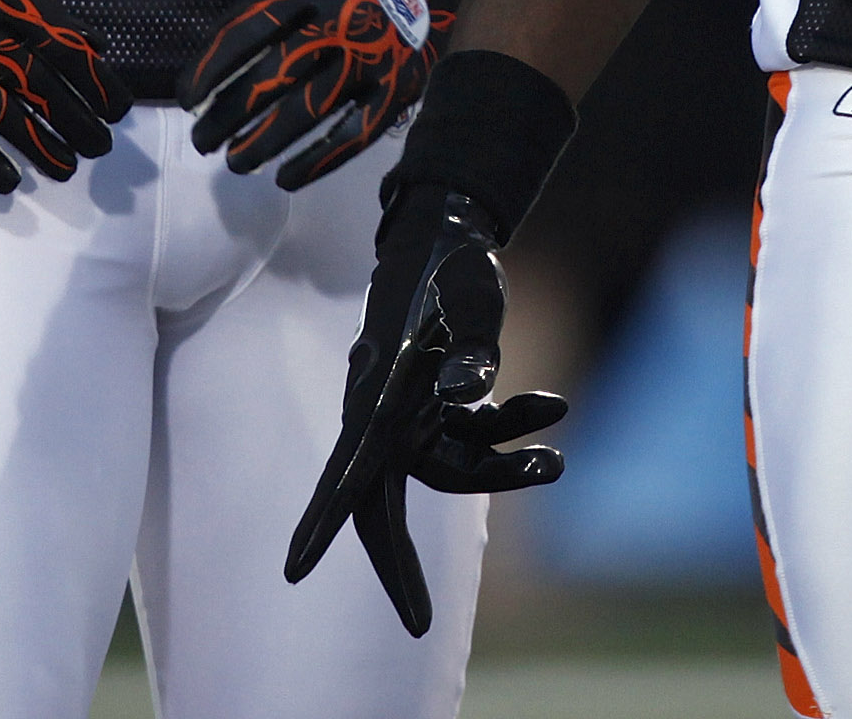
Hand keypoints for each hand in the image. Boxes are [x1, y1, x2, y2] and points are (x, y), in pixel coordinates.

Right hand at [0, 0, 123, 188]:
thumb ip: (48, 7)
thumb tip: (94, 44)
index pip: (64, 49)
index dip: (97, 83)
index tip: (119, 110)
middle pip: (39, 86)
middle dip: (77, 121)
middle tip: (102, 146)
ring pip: (1, 113)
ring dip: (39, 145)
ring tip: (67, 167)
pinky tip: (8, 181)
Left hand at [185, 0, 465, 188]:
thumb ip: (256, 8)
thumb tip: (208, 67)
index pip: (245, 34)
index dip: (210, 71)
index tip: (188, 101)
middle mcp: (339, 21)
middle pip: (272, 78)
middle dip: (229, 116)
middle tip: (202, 142)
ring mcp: (371, 58)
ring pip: (308, 111)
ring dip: (264, 143)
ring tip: (235, 162)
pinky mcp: (396, 90)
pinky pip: (351, 135)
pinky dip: (317, 161)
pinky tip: (286, 179)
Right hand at [284, 183, 567, 633]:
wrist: (455, 230)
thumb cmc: (449, 263)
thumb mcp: (466, 299)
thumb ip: (470, 348)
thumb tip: (465, 393)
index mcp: (378, 394)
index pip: (347, 469)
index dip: (323, 522)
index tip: (295, 571)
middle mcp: (386, 412)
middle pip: (382, 500)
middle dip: (399, 561)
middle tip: (418, 622)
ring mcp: (411, 410)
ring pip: (449, 467)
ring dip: (503, 470)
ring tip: (555, 457)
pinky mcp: (440, 402)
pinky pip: (473, 437)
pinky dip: (512, 427)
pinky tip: (554, 405)